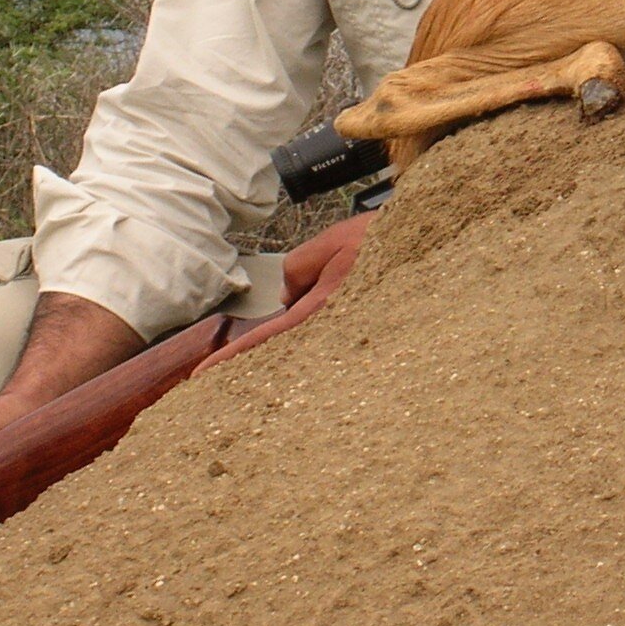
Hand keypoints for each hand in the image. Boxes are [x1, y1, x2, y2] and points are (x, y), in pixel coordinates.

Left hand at [194, 210, 375, 373]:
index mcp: (320, 311)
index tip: (202, 376)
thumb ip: (298, 271)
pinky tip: (308, 336)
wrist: (422, 241)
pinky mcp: (361, 327)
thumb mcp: (329, 245)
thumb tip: (287, 298)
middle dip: (252, 368)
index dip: (231, 358)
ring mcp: (348, 332)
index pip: (266, 339)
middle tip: (219, 385)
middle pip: (284, 354)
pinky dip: (310, 338)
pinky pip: (326, 337)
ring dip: (283, 356)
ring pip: (305, 348)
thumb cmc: (378, 240)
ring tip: (263, 371)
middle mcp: (333, 328)